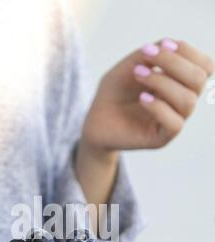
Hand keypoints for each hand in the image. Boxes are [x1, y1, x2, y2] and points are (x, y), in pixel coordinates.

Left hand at [81, 38, 214, 151]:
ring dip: (162, 82)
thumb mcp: (131, 65)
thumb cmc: (114, 92)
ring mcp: (173, 120)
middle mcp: (181, 102)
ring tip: (138, 74)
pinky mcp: (161, 138)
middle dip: (173, 63)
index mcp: (180, 83)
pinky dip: (158, 106)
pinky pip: (175, 124)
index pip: (204, 66)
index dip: (187, 52)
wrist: (95, 119)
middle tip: (145, 58)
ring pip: (187, 100)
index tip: (161, 45)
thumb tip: (171, 45)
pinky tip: (141, 98)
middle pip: (198, 80)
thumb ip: (152, 54)